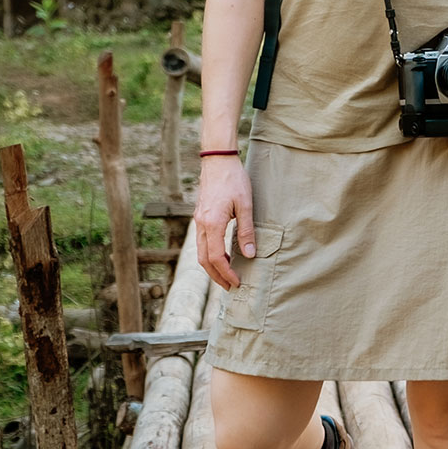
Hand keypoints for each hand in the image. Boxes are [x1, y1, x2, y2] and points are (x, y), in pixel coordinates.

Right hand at [195, 154, 255, 288]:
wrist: (218, 161)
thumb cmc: (234, 180)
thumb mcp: (246, 205)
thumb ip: (246, 231)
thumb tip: (249, 255)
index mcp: (212, 223)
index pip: (215, 258)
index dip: (226, 273)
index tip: (237, 282)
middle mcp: (201, 225)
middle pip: (203, 260)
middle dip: (216, 276)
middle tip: (230, 287)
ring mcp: (198, 221)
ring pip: (200, 252)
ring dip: (212, 267)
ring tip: (226, 276)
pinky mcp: (200, 217)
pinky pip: (202, 242)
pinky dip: (210, 254)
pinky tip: (222, 257)